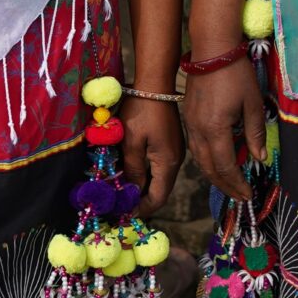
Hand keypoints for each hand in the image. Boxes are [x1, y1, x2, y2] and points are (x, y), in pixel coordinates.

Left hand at [120, 98, 182, 214]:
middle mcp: (176, 160)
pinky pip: (159, 166)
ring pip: (160, 178)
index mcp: (168, 163)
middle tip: (121, 206)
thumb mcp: (132, 142)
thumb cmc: (141, 111)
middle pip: (161, 190)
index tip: (124, 215)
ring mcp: (175, 150)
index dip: (142, 208)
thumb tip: (132, 192)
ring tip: (123, 192)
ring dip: (143, 187)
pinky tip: (131, 172)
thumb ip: (132, 169)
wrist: (155, 82)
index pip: (158, 197)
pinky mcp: (170, 142)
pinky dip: (146, 174)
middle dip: (141, 200)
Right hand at [181, 57, 267, 201]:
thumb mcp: (253, 103)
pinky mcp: (188, 117)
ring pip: (199, 160)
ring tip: (230, 184)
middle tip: (240, 196)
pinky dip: (207, 160)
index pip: (225, 166)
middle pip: (209, 168)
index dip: (237, 183)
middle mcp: (198, 131)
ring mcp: (190, 124)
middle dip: (225, 185)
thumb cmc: (237, 74)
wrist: (212, 49)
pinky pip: (195, 147)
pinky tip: (217, 161)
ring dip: (214, 175)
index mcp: (215, 129)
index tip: (248, 194)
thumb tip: (260, 158)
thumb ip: (256, 133)